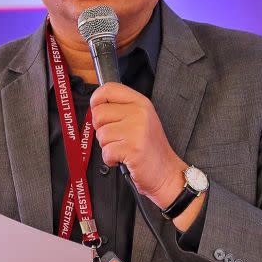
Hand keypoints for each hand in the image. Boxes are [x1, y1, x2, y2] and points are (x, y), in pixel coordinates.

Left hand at [90, 82, 186, 207]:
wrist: (166, 172)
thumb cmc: (150, 148)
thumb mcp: (141, 119)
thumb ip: (121, 109)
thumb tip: (96, 106)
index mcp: (141, 102)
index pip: (109, 89)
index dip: (96, 99)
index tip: (96, 109)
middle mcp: (139, 113)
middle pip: (99, 113)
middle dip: (102, 129)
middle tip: (117, 137)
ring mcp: (136, 130)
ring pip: (101, 134)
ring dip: (107, 146)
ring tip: (123, 149)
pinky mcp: (132, 148)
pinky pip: (106, 151)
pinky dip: (110, 159)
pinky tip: (123, 158)